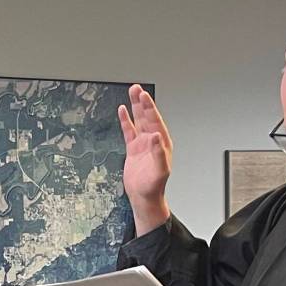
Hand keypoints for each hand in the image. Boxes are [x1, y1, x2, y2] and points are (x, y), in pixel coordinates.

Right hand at [118, 85, 172, 234]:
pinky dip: (126, 120)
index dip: (150, 108)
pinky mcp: (133, 148)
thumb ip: (159, 152)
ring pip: (138, 120)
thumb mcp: (159, 170)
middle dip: (142, 102)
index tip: (144, 96)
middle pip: (147, 116)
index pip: (155, 121)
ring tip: (132, 92)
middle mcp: (153, 141)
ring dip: (135, 107)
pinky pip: (129, 131)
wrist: (144, 197)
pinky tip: (122, 111)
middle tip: (136, 89)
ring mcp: (143, 144)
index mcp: (162, 143)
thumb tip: (157, 136)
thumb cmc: (154, 186)